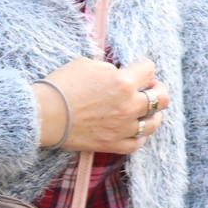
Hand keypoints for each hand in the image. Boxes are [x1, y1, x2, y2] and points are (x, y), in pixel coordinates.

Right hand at [34, 58, 170, 153]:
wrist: (45, 114)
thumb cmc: (62, 85)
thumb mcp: (88, 63)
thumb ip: (110, 68)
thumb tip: (120, 74)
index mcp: (123, 82)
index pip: (150, 69)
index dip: (145, 67)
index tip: (138, 70)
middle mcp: (129, 106)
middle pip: (162, 98)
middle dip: (157, 90)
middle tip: (149, 89)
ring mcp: (123, 128)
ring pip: (154, 123)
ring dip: (153, 114)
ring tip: (146, 111)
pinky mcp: (114, 144)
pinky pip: (138, 143)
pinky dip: (140, 135)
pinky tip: (135, 129)